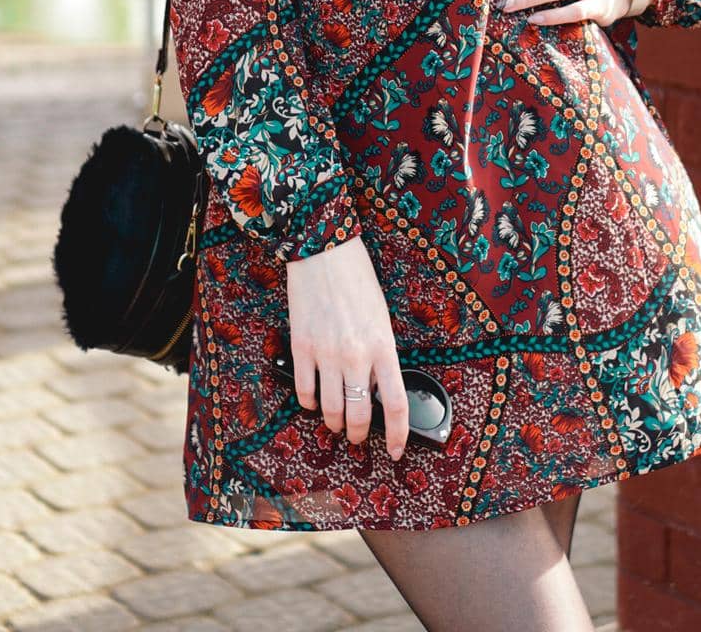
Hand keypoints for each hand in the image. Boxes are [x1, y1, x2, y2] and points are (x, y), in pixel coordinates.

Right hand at [285, 236, 409, 461]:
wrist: (324, 251)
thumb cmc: (357, 280)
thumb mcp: (381, 318)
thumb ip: (381, 354)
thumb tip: (377, 389)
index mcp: (384, 345)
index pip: (396, 404)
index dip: (398, 434)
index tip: (397, 450)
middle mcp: (356, 355)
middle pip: (360, 415)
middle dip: (359, 433)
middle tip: (358, 435)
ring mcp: (326, 353)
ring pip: (330, 410)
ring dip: (335, 423)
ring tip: (336, 421)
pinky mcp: (302, 348)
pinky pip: (305, 391)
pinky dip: (309, 402)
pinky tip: (313, 399)